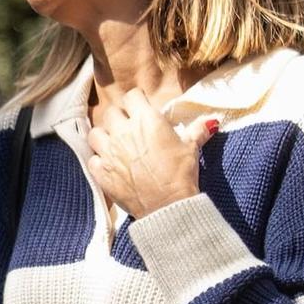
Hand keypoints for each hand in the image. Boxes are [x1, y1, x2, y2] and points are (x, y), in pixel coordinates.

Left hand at [84, 88, 215, 218]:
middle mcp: (123, 132)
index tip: (141, 108)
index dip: (137, 101)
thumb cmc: (180, 174)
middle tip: (129, 127)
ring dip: (103, 136)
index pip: (132, 96)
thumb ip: (197, 131)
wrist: (167, 206)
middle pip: (111, 112)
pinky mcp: (101, 172)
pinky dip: (99, 161)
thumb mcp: (191, 149)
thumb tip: (210, 121)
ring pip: (95, 133)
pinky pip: (92, 159)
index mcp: (146, 120)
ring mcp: (109, 152)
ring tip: (114, 144)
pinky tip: (109, 165)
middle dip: (119, 117)